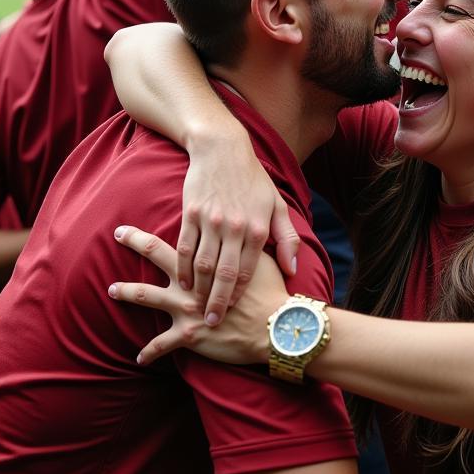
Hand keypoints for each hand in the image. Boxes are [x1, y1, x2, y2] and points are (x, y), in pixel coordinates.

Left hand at [108, 231, 287, 366]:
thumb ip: (249, 246)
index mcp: (208, 261)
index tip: (151, 217)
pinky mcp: (188, 335)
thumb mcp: (265, 259)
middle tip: (118, 234)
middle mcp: (191, 282)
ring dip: (126, 291)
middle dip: (136, 242)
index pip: (179, 238)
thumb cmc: (273, 293)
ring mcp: (186, 308)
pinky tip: (139, 358)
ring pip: (147, 296)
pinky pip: (161, 344)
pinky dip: (149, 352)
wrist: (276, 327)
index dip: (165, 226)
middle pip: (157, 255)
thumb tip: (246, 231)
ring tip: (111, 290)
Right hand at [175, 144, 299, 325]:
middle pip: (224, 274)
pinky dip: (181, 268)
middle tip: (212, 323)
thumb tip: (292, 270)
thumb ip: (288, 239)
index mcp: (257, 228)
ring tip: (194, 308)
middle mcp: (234, 227)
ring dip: (198, 290)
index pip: (248, 272)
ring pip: (202, 264)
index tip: (237, 317)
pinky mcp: (191, 214)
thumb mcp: (277, 205)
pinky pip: (183, 247)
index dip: (241, 297)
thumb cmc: (253, 180)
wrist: (222, 149)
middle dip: (218, 302)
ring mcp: (211, 221)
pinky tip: (181, 283)